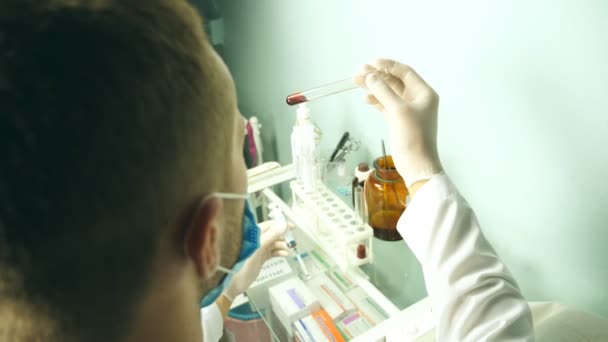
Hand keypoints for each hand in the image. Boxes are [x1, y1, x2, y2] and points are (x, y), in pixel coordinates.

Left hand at [222, 220, 289, 300]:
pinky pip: (273, 252)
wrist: (234, 283)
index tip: (291, 226)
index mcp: (252, 234)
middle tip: (291, 242)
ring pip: (274, 243)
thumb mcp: (258, 248)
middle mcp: (256, 240)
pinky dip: (279, 252)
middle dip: (283, 237)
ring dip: (282, 245)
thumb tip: (282, 225)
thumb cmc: (240, 265)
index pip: (269, 225)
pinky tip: (285, 254)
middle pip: (274, 234)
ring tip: (288, 249)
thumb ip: (270, 236)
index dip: (281, 225)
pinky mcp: (261, 257)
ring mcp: (259, 249)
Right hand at [354, 58, 442, 186]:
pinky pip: (386, 104)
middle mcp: (417, 99)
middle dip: (377, 76)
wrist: (417, 165)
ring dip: (374, 87)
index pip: (404, 72)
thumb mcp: (398, 111)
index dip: (388, 65)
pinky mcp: (399, 120)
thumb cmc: (413, 137)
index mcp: (424, 93)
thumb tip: (370, 76)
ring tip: (357, 82)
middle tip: (358, 72)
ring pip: (388, 93)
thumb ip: (383, 91)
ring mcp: (408, 110)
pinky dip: (376, 100)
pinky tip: (366, 99)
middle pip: (394, 81)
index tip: (371, 63)